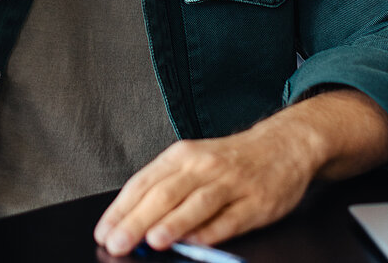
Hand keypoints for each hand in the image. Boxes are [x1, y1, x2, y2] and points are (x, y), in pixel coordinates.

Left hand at [93, 118, 321, 255]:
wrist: (284, 144)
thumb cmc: (231, 159)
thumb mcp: (194, 162)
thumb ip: (166, 189)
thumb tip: (133, 221)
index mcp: (182, 156)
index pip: (143, 182)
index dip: (121, 208)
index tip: (104, 230)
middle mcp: (204, 166)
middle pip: (165, 194)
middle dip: (138, 220)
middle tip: (118, 241)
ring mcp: (231, 183)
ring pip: (198, 203)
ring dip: (174, 223)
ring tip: (154, 240)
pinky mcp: (257, 201)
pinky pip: (231, 219)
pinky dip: (213, 231)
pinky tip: (196, 242)